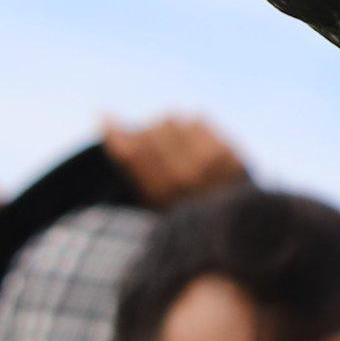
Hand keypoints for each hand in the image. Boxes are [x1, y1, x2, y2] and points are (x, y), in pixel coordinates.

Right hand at [103, 115, 248, 207]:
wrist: (234, 227)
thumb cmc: (182, 209)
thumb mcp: (149, 197)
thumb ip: (130, 161)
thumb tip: (104, 113)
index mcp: (160, 195)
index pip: (131, 152)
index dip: (114, 131)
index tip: (105, 116)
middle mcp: (185, 178)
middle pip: (152, 131)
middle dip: (147, 132)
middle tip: (152, 142)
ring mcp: (211, 163)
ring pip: (174, 120)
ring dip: (169, 128)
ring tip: (174, 146)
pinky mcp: (230, 151)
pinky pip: (197, 119)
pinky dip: (190, 126)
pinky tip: (192, 143)